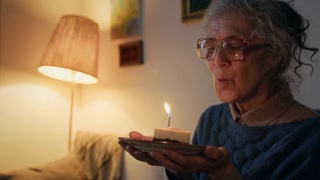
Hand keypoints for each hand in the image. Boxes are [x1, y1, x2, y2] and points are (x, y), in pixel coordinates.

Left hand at [118, 131, 234, 178]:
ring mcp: (170, 164)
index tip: (160, 149)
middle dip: (144, 152)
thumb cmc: (215, 158)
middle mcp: (177, 165)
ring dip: (137, 152)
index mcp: (189, 163)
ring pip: (151, 160)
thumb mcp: (219, 155)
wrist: (212, 165)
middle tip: (131, 142)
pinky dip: (140, 152)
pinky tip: (130, 145)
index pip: (178, 161)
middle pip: (159, 160)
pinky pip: (150, 158)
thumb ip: (215, 153)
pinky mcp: (166, 160)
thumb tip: (212, 150)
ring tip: (124, 142)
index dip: (170, 156)